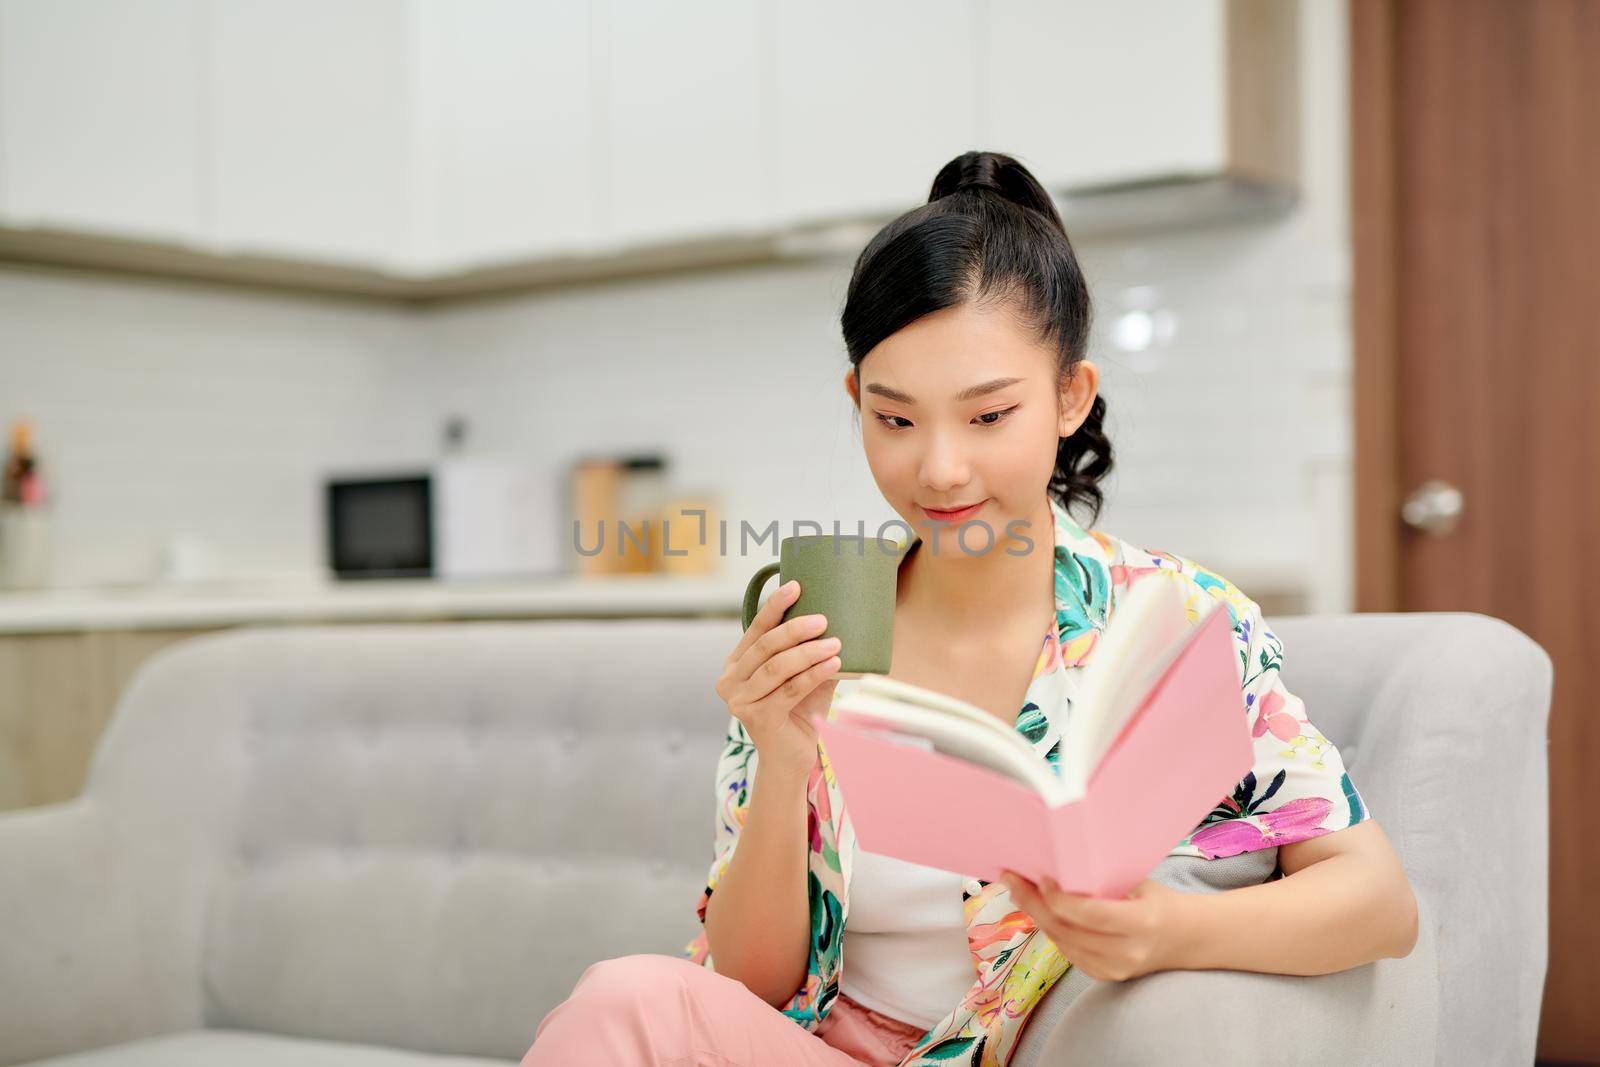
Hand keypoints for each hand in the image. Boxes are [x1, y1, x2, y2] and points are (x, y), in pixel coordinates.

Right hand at [715, 578, 841, 779]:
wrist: (790, 758)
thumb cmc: (798, 711)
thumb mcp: (800, 674)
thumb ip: (807, 650)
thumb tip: (836, 618)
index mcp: (735, 664)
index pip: (755, 630)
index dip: (774, 606)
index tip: (795, 586)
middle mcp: (730, 681)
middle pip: (765, 647)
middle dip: (795, 629)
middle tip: (823, 619)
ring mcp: (740, 701)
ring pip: (777, 667)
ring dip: (809, 652)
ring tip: (836, 643)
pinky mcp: (757, 718)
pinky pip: (790, 689)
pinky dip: (814, 674)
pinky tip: (834, 664)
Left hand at [998, 870, 1190, 981]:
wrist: (1185, 939)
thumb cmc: (1159, 900)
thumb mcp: (1139, 883)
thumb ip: (1103, 879)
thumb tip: (1059, 859)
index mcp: (1141, 923)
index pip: (1091, 914)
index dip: (1060, 899)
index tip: (1041, 877)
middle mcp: (1127, 952)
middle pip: (1067, 930)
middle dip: (1033, 903)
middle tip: (1011, 878)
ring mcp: (1114, 969)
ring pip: (1061, 942)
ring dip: (1036, 915)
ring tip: (1018, 889)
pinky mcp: (1103, 976)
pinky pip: (1067, 951)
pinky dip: (1051, 929)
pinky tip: (1039, 910)